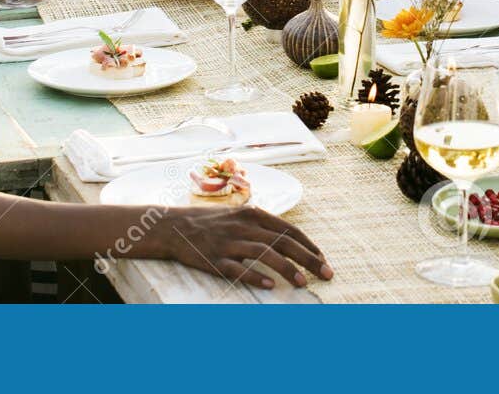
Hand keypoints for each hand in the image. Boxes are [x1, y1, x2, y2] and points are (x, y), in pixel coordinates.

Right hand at [143, 204, 332, 290]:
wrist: (172, 226)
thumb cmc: (210, 221)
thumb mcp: (238, 215)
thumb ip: (261, 224)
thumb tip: (288, 237)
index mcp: (252, 214)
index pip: (288, 230)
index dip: (308, 245)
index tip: (323, 260)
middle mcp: (243, 226)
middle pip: (283, 241)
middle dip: (308, 259)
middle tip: (326, 274)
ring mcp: (228, 243)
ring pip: (264, 254)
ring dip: (286, 268)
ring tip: (303, 283)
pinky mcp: (214, 260)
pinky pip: (237, 269)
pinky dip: (254, 276)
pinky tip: (270, 285)